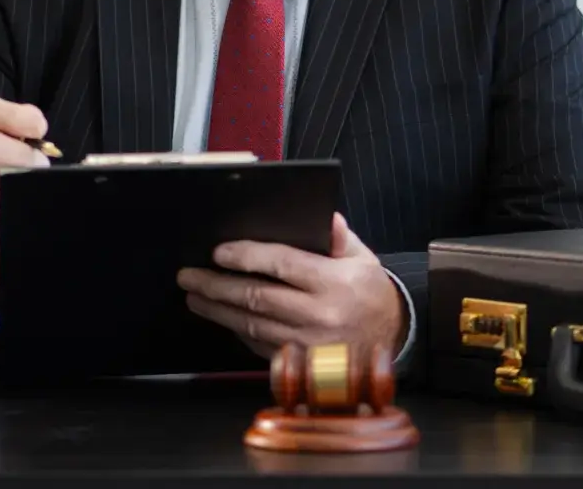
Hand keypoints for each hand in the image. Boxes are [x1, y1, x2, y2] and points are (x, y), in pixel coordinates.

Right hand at [0, 94, 49, 336]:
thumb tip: (36, 128)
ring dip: (13, 181)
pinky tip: (8, 209)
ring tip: (26, 187)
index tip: (39, 127)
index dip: (12, 114)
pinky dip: (3, 206)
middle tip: (40, 165)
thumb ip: (12, 138)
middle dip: (19, 153)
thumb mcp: (0, 160)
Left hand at [176, 213, 404, 359]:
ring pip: (251, 325)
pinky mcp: (301, 366)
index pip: (281, 264)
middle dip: (216, 285)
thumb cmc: (371, 294)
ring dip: (218, 311)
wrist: (393, 343)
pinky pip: (260, 347)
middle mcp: (318, 316)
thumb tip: (324, 217)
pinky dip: (238, 332)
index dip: (246, 257)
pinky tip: (222, 319)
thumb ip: (340, 238)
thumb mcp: (364, 259)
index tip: (218, 252)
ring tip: (195, 297)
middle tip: (189, 276)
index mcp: (333, 284)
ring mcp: (307, 345)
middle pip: (256, 298)